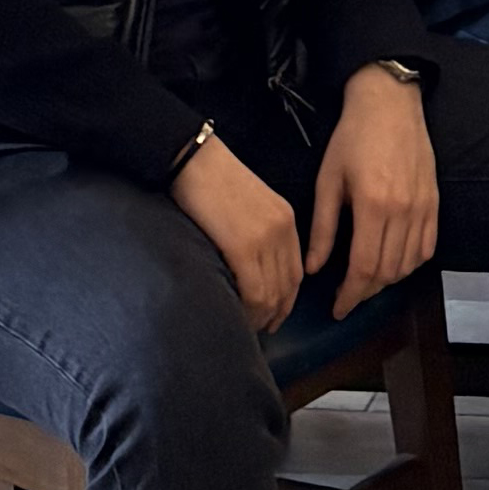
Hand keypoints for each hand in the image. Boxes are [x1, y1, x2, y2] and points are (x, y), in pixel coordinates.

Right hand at [174, 134, 304, 331]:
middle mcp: (283, 231)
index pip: (295, 272)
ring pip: (272, 295)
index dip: (286, 300)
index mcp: (286, 219)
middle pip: (288, 288)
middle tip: (260, 329)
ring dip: (261, 317)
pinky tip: (237, 316)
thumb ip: (260, 234)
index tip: (274, 315)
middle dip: (275, 314)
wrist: (193, 160)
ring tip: (245, 327)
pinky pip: (254, 292)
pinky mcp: (243, 247)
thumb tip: (252, 269)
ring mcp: (265, 239)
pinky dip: (248, 311)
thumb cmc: (212, 180)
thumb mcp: (251, 204)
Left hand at [309, 66, 439, 319]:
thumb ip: (323, 228)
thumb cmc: (353, 138)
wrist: (390, 104)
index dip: (350, 295)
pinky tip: (394, 264)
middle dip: (366, 292)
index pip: (364, 268)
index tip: (337, 308)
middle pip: (388, 272)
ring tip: (367, 281)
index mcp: (373, 206)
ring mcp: (423, 208)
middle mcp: (403, 212)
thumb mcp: (328, 181)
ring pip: (409, 264)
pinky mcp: (434, 202)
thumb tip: (315, 269)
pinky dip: (411, 264)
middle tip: (347, 297)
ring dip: (388, 281)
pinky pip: (428, 248)